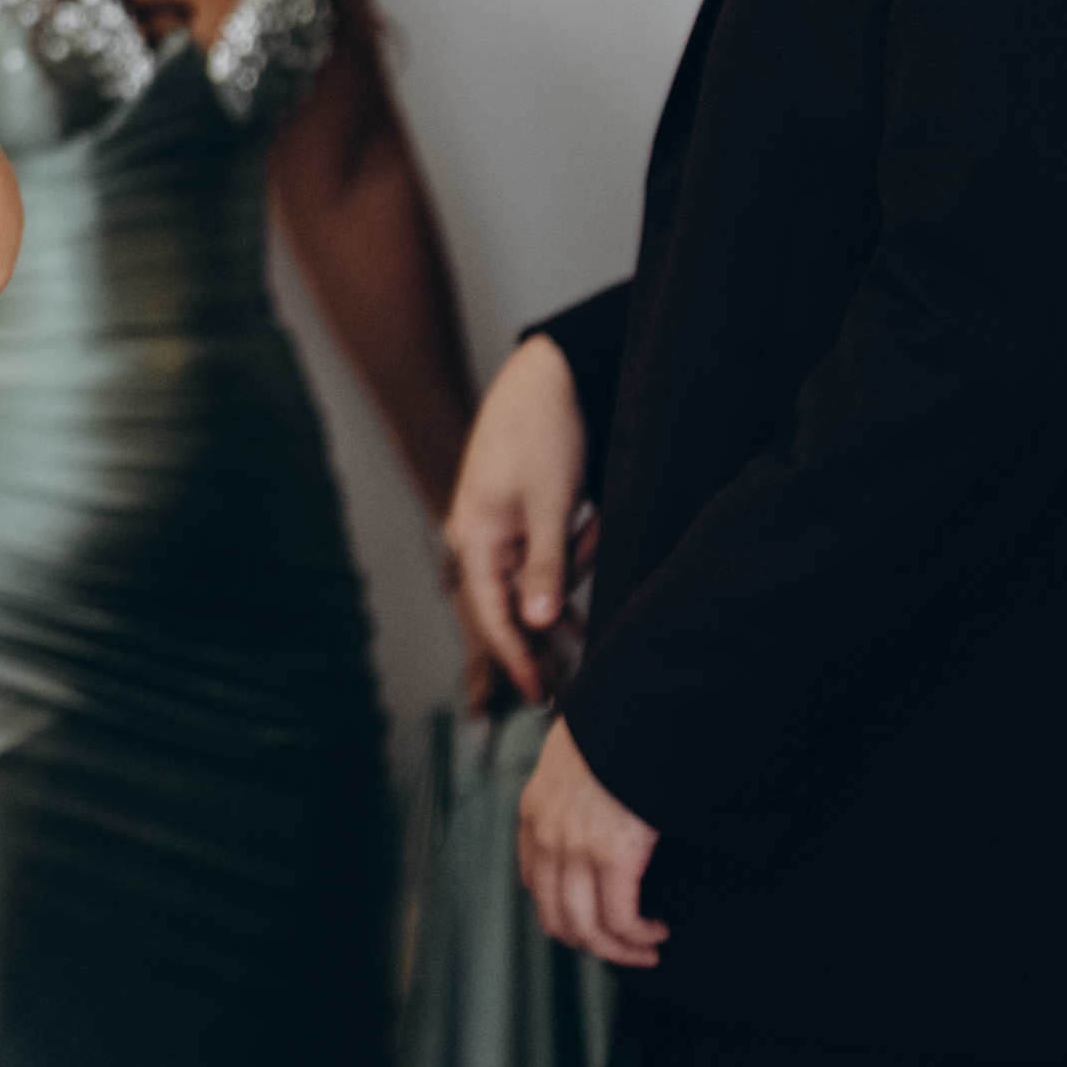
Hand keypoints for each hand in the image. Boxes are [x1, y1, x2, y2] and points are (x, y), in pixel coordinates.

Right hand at [441, 331, 591, 705]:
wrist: (548, 373)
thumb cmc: (541, 431)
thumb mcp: (551, 503)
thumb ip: (546, 565)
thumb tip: (539, 622)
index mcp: (475, 537)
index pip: (493, 615)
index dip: (517, 657)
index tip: (539, 693)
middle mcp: (480, 535)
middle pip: (511, 602)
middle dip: (541, 632)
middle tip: (566, 676)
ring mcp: (499, 522)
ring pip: (533, 575)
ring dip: (566, 582)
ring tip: (589, 586)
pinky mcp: (520, 508)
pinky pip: (545, 549)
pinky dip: (570, 554)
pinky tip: (591, 544)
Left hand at [516, 718, 663, 968]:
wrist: (634, 710)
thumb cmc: (616, 728)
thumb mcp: (574, 757)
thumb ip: (573, 789)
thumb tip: (595, 810)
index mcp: (533, 813)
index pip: (535, 885)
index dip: (564, 913)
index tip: (596, 920)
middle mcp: (546, 837)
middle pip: (557, 918)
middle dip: (593, 944)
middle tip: (626, 948)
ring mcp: (576, 849)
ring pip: (588, 928)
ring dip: (620, 949)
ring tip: (647, 948)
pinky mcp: (613, 855)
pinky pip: (621, 919)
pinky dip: (639, 935)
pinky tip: (657, 930)